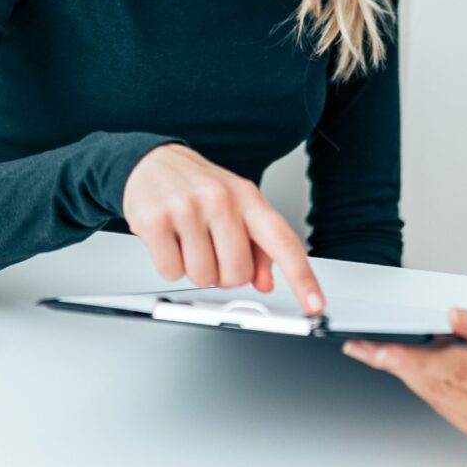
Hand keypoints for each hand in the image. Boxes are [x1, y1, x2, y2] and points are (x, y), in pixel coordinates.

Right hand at [121, 143, 324, 314]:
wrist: (152, 162)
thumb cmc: (199, 187)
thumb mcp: (236, 206)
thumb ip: (258, 246)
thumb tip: (266, 282)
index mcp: (248, 198)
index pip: (282, 242)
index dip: (302, 277)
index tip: (315, 305)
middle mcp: (220, 199)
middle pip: (237, 274)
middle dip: (224, 274)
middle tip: (212, 251)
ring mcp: (187, 208)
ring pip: (203, 277)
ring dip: (195, 270)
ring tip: (189, 242)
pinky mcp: (155, 220)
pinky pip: (171, 272)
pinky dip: (170, 266)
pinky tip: (170, 241)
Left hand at [343, 310, 466, 466]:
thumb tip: (453, 320)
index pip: (453, 373)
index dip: (410, 359)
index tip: (379, 349)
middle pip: (440, 392)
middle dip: (401, 368)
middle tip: (366, 347)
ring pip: (446, 407)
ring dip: (419, 380)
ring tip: (391, 353)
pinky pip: (462, 419)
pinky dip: (446, 394)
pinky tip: (434, 373)